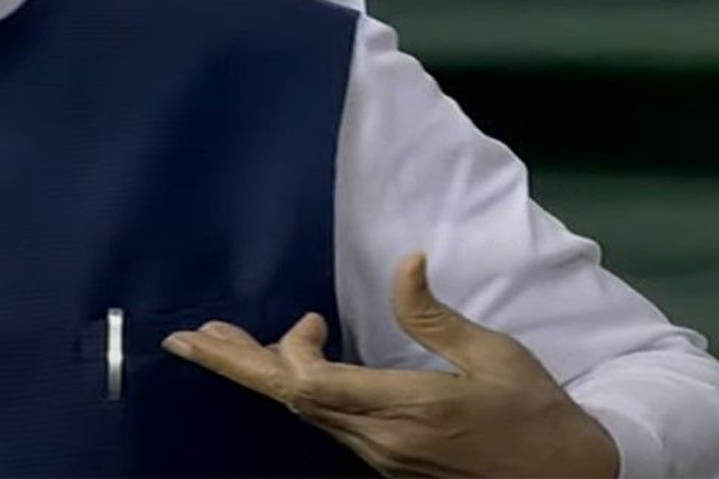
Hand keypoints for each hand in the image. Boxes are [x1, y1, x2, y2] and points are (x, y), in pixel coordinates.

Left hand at [161, 253, 618, 477]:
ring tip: (215, 345)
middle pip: (288, 403)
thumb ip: (435, 315)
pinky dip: (296, 393)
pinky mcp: (387, 466)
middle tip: (181, 341)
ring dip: (259, 377)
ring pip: (302, 415)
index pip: (312, 387)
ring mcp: (381, 459)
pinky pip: (326, 426)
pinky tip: (282, 370)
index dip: (288, 353)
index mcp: (407, 410)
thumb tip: (405, 260)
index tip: (305, 318)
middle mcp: (381, 441)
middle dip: (232, 368)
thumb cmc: (537, 413)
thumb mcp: (494, 356)